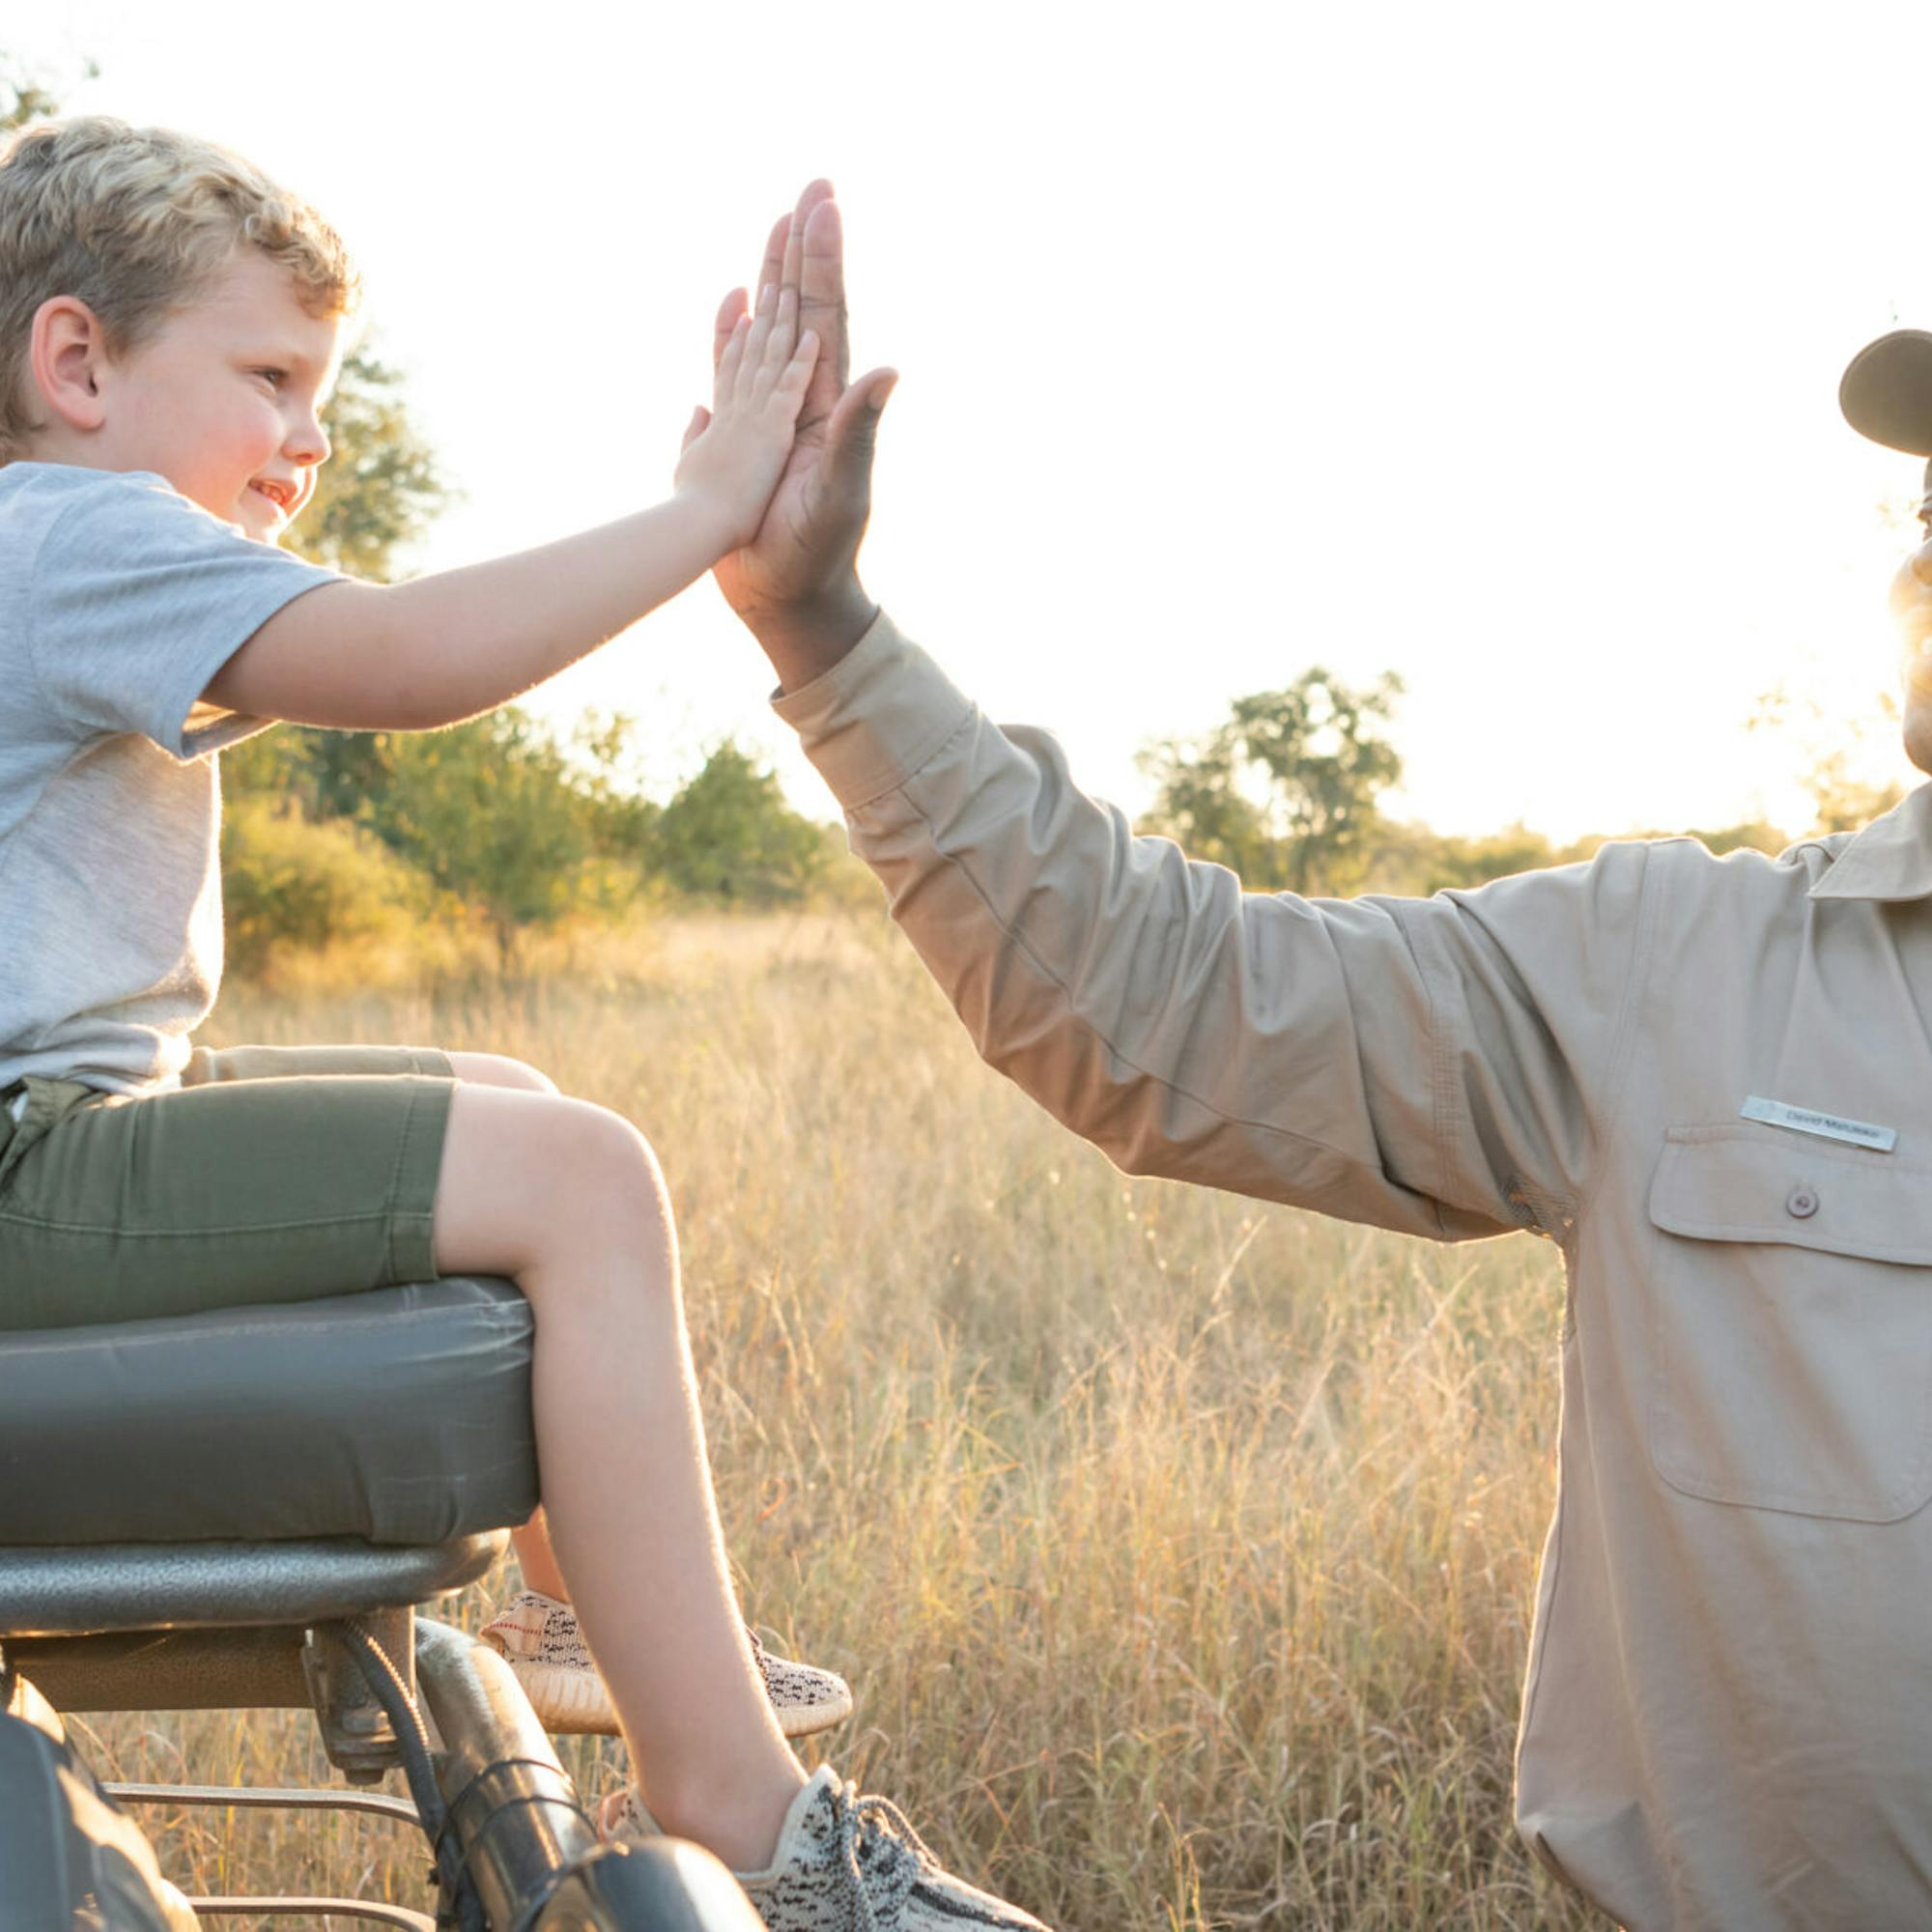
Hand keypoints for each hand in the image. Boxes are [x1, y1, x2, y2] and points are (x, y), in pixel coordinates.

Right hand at [698, 181, 896, 689]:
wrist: (788, 596)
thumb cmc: (818, 551)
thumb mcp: (842, 488)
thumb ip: (860, 429)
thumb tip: (890, 369)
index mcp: (826, 402)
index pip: (828, 314)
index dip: (824, 258)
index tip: (822, 201)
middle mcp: (802, 399)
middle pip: (803, 308)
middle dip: (804, 248)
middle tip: (809, 187)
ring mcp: (772, 415)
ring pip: (771, 330)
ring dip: (772, 279)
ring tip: (772, 226)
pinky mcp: (743, 437)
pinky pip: (734, 369)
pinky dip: (731, 332)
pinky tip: (731, 306)